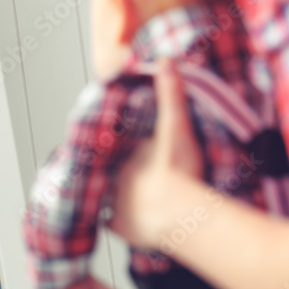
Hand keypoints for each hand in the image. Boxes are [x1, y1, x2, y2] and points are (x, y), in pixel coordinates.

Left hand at [108, 59, 203, 249]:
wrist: (179, 213)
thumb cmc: (177, 171)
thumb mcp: (175, 127)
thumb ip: (170, 95)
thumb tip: (165, 61)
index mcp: (120, 155)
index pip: (111, 148)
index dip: (117, 148)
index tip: (126, 149)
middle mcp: (110, 179)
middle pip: (109, 172)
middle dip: (116, 172)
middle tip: (132, 174)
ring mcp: (112, 205)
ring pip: (109, 197)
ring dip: (116, 197)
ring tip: (129, 197)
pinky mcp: (120, 228)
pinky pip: (115, 224)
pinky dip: (121, 223)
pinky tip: (128, 222)